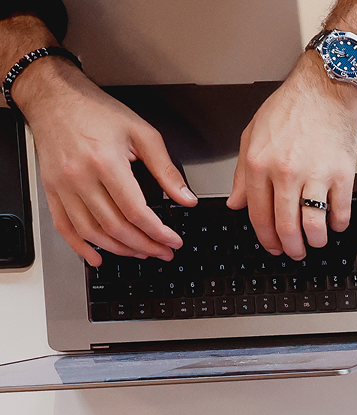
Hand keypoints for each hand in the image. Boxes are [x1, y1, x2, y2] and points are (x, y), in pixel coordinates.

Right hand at [16, 61, 194, 264]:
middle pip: (115, 227)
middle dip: (144, 245)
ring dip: (120, 249)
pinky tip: (98, 257)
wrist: (54, 96)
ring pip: (92, 232)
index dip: (158, 232)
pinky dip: (80, 246)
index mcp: (105, 162)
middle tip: (163, 252)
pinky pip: (64, 226)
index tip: (173, 241)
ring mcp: (63, 185)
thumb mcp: (141, 132)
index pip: (136, 211)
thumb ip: (166, 169)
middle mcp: (80, 177)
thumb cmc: (95, 111)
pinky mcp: (51, 189)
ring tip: (141, 253)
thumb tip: (186, 199)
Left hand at [227, 51, 356, 258]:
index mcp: (260, 163)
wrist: (324, 90)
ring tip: (316, 241)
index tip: (273, 246)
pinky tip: (334, 223)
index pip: (259, 215)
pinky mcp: (342, 175)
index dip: (266, 238)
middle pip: (286, 226)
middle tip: (295, 252)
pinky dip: (338, 225)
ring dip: (315, 242)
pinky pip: (339, 213)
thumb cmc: (290, 109)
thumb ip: (242, 174)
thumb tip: (236, 204)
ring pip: (314, 226)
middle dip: (290, 248)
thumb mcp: (252, 136)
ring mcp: (315, 174)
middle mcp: (285, 171)